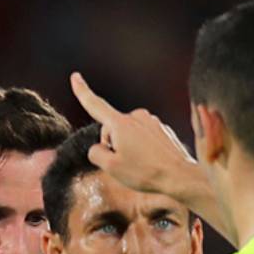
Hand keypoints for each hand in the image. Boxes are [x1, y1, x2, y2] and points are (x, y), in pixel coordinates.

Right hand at [71, 73, 206, 204]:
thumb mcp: (111, 167)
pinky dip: (142, 149)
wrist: (179, 176)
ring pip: (128, 134)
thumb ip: (96, 153)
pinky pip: (142, 138)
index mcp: (121, 124)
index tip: (75, 77)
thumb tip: (99, 147)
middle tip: (126, 164)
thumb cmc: (144, 172)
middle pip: (112, 129)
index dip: (83, 92)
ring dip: (128, 148)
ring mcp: (151, 121)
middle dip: (113, 145)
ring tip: (141, 164)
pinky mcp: (161, 129)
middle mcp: (136, 117)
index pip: (95, 105)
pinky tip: (150, 162)